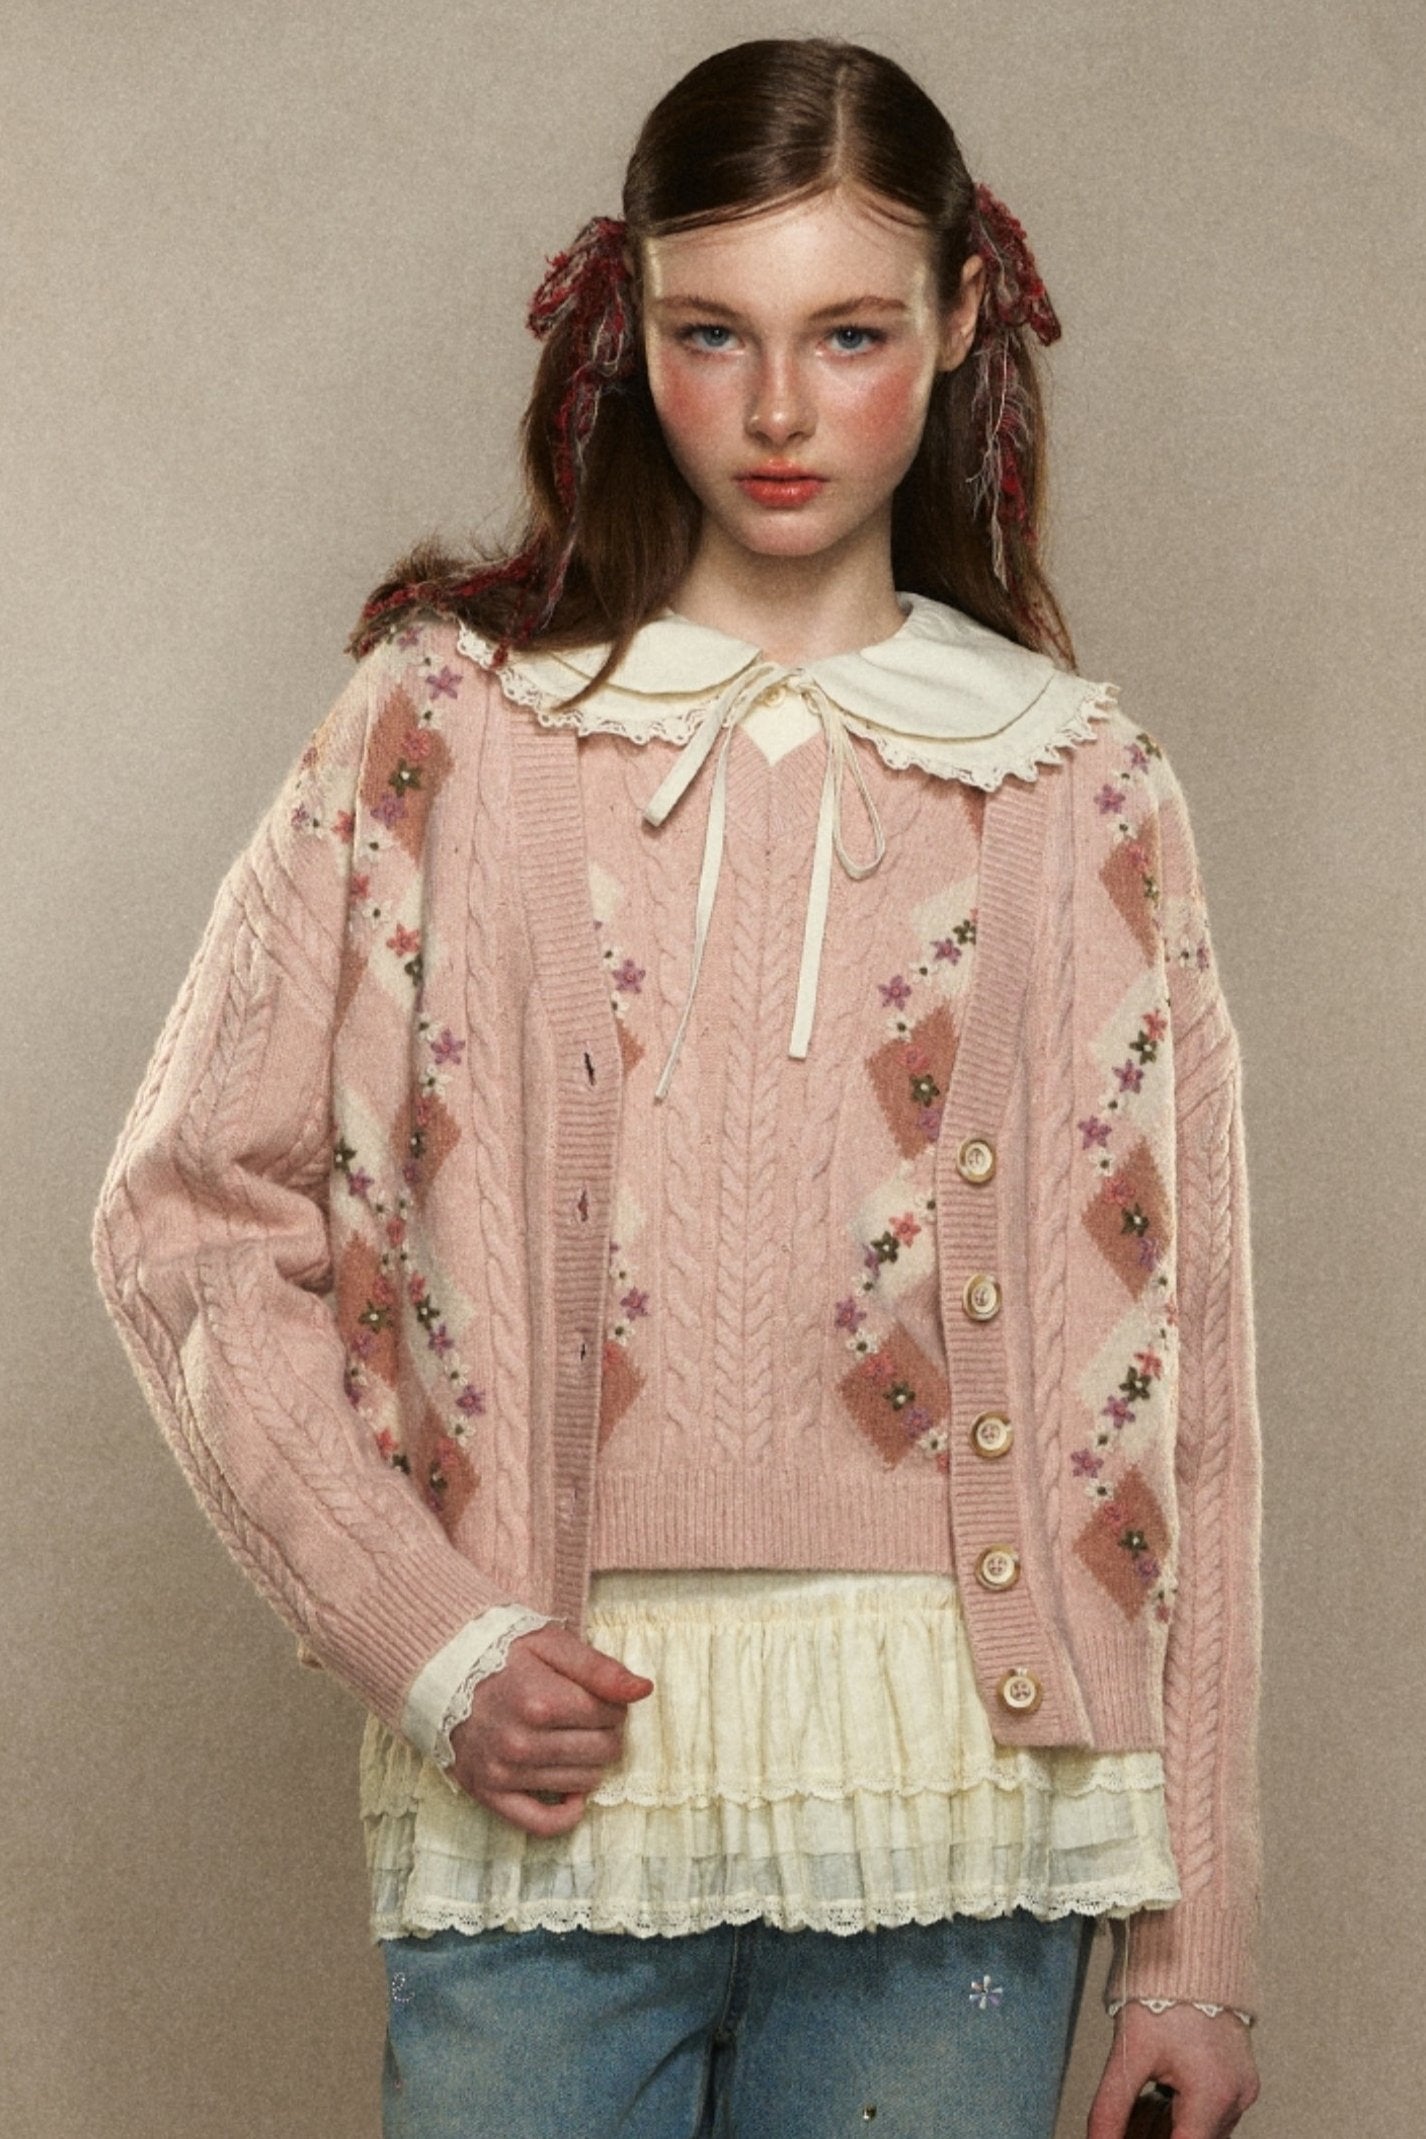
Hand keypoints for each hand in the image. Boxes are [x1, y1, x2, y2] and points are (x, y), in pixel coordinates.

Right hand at [447, 1622, 653, 1836]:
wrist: (442, 1673)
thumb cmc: (502, 1655)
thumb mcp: (550, 1643)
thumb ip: (599, 1667)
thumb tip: (643, 1690)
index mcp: (540, 1700)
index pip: (611, 1714)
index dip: (614, 1703)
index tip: (599, 1695)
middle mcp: (522, 1741)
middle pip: (603, 1751)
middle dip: (607, 1732)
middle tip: (588, 1717)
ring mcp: (504, 1772)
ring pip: (583, 1782)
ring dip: (590, 1763)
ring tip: (573, 1740)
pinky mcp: (489, 1793)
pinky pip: (543, 1823)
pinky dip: (567, 1813)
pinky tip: (571, 1792)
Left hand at [1087, 2002, 1258, 2137]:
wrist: (1191, 1949)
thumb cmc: (1162, 1992)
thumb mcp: (1128, 2054)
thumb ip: (1110, 2109)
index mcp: (1212, 2095)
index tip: (1129, 2137)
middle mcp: (1236, 2097)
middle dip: (1156, 2135)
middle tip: (1126, 2124)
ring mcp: (1243, 2088)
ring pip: (1204, 2132)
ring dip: (1172, 2129)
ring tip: (1137, 2110)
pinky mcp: (1241, 2078)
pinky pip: (1213, 2112)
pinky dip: (1185, 2115)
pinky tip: (1156, 2100)